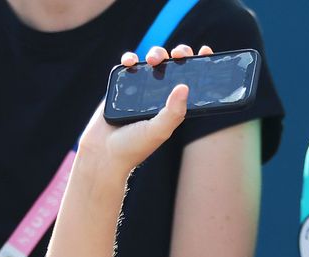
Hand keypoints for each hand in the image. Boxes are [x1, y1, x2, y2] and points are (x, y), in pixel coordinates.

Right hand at [77, 44, 211, 176]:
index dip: (198, 66)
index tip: (205, 51)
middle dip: (178, 55)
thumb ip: (173, 112)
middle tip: (178, 54)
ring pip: (153, 61)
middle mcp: (160, 96)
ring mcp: (141, 89)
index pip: (190, 83)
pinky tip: (131, 61)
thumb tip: (184, 87)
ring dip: (156, 53)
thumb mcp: (158, 131)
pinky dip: (130, 58)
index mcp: (173, 108)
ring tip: (153, 60)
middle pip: (173, 66)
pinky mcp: (122, 84)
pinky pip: (129, 65)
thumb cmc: (134, 147)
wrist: (103, 152)